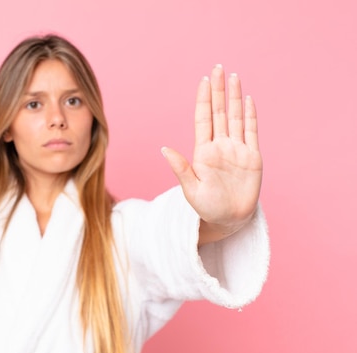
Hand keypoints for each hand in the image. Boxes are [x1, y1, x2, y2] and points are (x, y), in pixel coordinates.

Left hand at [162, 65, 261, 240]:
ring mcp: (237, 149)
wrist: (229, 220)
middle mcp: (220, 146)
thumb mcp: (191, 189)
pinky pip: (251, 131)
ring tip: (234, 76)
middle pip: (219, 112)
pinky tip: (248, 99)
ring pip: (235, 117)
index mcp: (203, 151)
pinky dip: (250, 115)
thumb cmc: (207, 207)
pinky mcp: (252, 157)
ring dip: (235, 97)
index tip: (204, 81)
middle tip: (218, 67)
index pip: (203, 119)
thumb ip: (181, 168)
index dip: (204, 99)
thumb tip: (164, 149)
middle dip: (219, 90)